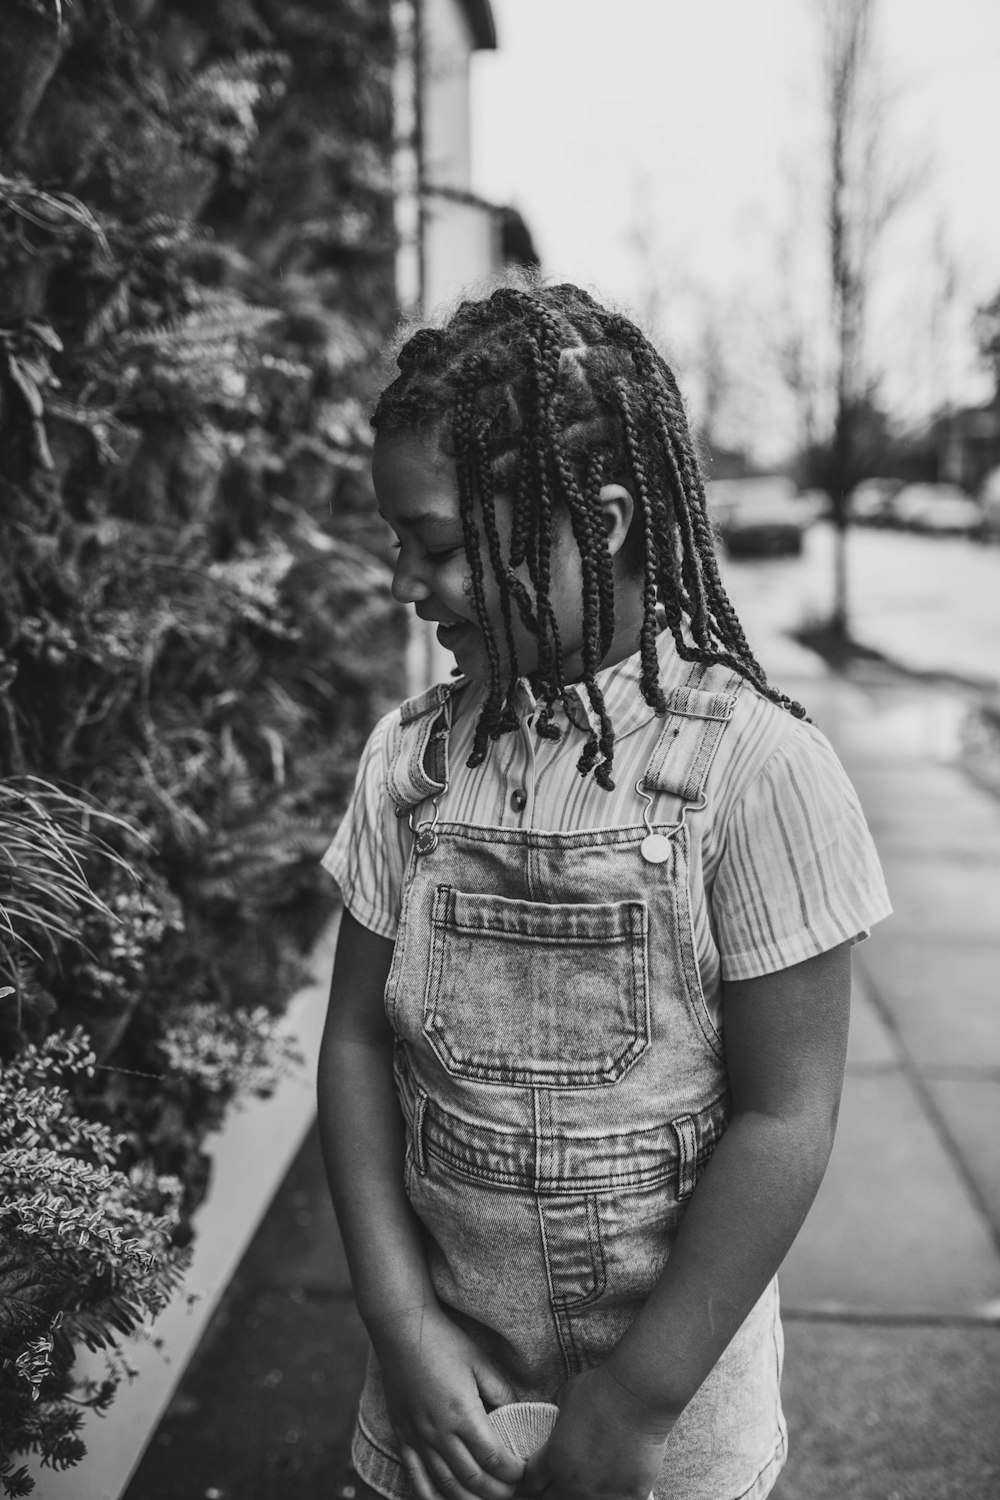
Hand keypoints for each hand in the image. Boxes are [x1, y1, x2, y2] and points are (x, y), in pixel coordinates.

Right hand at [369, 1303, 525, 1499]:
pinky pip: (416, 1478)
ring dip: (470, 1499)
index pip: (494, 1458)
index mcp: (463, 1413)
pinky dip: (432, 1497)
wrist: (402, 1330)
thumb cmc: (444, 1341)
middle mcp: (439, 1432)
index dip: (512, 1471)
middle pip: (473, 1479)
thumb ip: (501, 1391)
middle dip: (497, 1491)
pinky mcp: (402, 1436)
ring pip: (446, 1485)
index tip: (523, 1472)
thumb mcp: (480, 1361)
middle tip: (511, 1490)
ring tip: (487, 1498)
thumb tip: (517, 1414)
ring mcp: (418, 1438)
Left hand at [521, 1365, 674, 1499]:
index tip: (538, 1471)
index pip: (530, 1484)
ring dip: (582, 1494)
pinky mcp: (632, 1495)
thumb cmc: (601, 1390)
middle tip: (561, 1474)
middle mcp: (575, 1485)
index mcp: (554, 1461)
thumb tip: (557, 1418)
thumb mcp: (565, 1396)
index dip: (532, 1478)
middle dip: (552, 1489)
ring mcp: (604, 1494)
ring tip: (589, 1478)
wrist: (639, 1394)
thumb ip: (556, 1415)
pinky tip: (616, 1482)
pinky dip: (614, 1494)